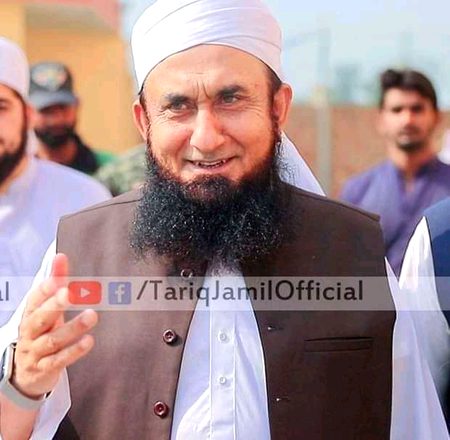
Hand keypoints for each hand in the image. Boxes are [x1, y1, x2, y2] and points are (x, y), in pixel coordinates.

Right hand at [12, 254, 97, 398]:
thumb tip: (61, 256)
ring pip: (52, 340)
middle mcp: (30, 333)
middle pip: (40, 319)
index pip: (34, 300)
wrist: (26, 373)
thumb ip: (56, 282)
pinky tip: (89, 340)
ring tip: (92, 316)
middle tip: (70, 294)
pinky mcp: (45, 369)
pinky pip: (59, 360)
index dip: (45, 290)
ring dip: (72, 328)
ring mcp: (36, 352)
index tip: (57, 280)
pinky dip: (74, 351)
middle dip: (55, 306)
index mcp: (30, 315)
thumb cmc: (41, 332)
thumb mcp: (47, 308)